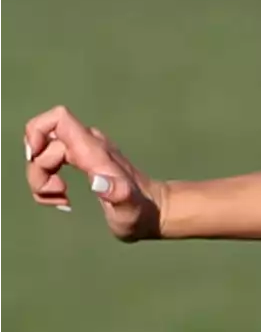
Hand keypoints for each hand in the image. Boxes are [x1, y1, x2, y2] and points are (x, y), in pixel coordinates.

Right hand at [24, 106, 165, 241]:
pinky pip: (50, 163)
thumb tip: (98, 181)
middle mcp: (89, 145)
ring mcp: (86, 153)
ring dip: (41, 179)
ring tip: (61, 199)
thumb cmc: (141, 213)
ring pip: (43, 154)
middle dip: (38, 170)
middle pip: (44, 141)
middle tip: (58, 194)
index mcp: (95, 151)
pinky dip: (46, 182)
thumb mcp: (129, 209)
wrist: (154, 212)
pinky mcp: (83, 162)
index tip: (35, 159)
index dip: (37, 132)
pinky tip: (62, 199)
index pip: (59, 118)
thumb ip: (118, 195)